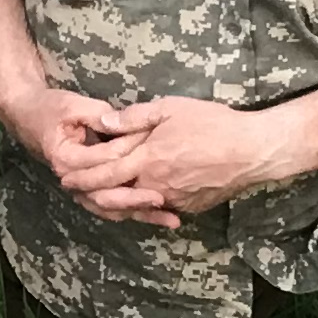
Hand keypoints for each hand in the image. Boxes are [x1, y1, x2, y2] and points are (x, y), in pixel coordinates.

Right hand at [12, 83, 181, 229]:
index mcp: (66, 158)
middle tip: (163, 199)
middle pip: (106, 196)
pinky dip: (133, 212)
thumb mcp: (74, 105)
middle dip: (136, 199)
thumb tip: (124, 123)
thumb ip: (99, 114)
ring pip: (110, 208)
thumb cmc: (52, 108)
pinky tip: (157, 216)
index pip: (103, 160)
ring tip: (169, 219)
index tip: (153, 146)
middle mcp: (71, 179)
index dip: (128, 152)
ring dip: (140, 214)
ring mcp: (79, 188)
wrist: (30, 118)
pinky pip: (111, 206)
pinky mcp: (88, 190)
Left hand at [82, 96, 292, 219]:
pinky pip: (158, 208)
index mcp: (148, 159)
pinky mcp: (187, 207)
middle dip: (90, 194)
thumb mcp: (171, 108)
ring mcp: (172, 199)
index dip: (82, 177)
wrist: (252, 152)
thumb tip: (104, 121)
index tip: (65, 178)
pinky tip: (136, 198)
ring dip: (114, 202)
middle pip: (113, 196)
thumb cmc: (214, 124)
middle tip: (73, 191)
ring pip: (134, 206)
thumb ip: (135, 117)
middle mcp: (155, 185)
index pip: (104, 173)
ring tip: (99, 196)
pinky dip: (143, 205)